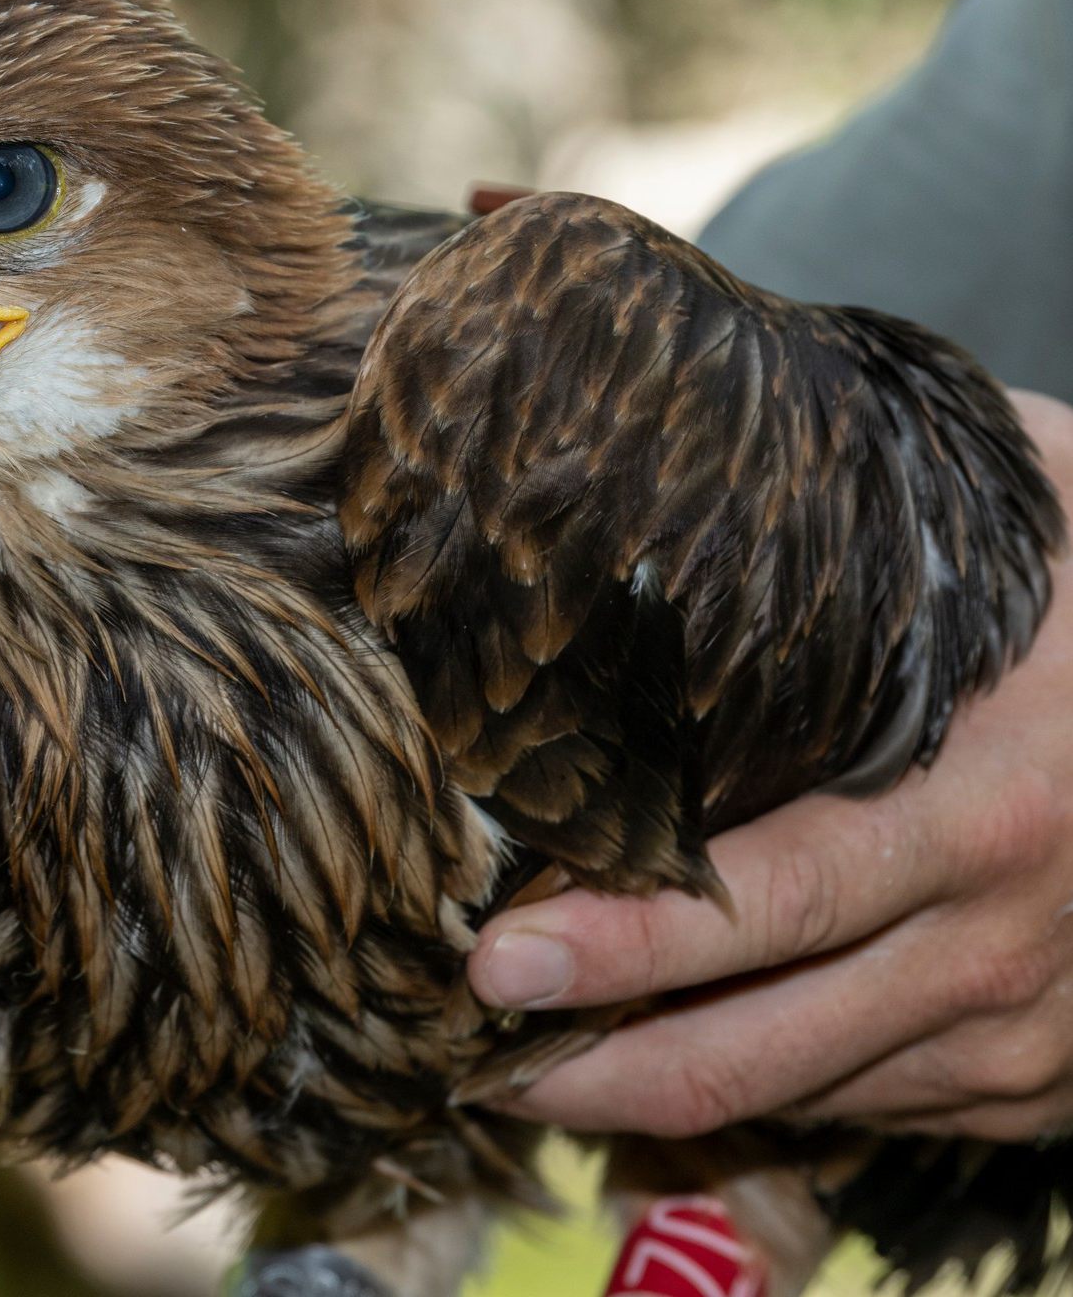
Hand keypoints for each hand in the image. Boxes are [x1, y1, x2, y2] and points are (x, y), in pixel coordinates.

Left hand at [469, 392, 1072, 1142]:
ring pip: (805, 1094)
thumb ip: (862, 467)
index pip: (766, 897)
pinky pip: (874, 1107)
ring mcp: (1024, 1030)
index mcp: (981, 803)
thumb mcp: (1020, 504)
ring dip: (657, 1090)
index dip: (623, 945)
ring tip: (529, 1064)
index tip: (492, 955)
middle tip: (465, 1046)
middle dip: (594, 1060)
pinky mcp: (1036, 1082)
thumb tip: (667, 372)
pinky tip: (671, 1050)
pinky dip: (765, 1090)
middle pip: (759, 1040)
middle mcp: (996, 938)